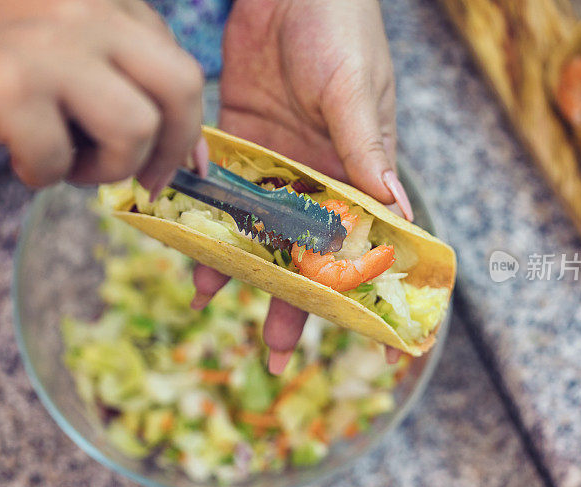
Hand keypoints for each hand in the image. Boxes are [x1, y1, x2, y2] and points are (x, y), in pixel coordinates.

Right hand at [0, 0, 203, 191]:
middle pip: (182, 87)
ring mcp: (50, 47)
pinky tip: (15, 157)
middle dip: (172, 150)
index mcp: (106, 0)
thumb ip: (118, 71)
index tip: (177, 166)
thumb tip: (184, 148)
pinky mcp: (8, 87)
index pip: (179, 67)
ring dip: (106, 168)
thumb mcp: (59, 36)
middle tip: (144, 181)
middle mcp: (88, 12)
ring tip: (66, 163)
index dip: (185, 128)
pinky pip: (57, 160)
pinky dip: (39, 175)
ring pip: (135, 129)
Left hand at [192, 0, 411, 373]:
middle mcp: (316, 179)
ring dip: (236, 270)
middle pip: (305, 256)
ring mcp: (275, 164)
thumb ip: (364, 150)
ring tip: (208, 305)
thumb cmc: (340, 29)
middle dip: (292, 305)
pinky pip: (221, 192)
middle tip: (274, 359)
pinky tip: (184, 248)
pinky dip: (203, 219)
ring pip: (256, 232)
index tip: (379, 347)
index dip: (371, 297)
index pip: (369, 248)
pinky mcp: (238, 142)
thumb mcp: (354, 91)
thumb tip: (396, 214)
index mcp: (358, 173)